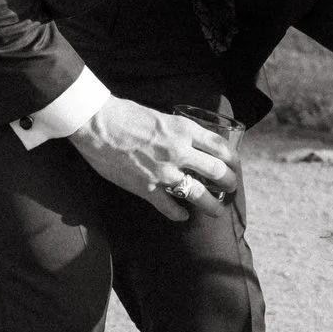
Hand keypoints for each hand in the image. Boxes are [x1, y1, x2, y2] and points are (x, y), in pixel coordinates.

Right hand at [72, 98, 237, 217]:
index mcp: (185, 130)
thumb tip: (191, 144)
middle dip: (228, 183)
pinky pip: (169, 207)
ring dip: (212, 205)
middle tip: (230, 188)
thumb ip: (179, 132)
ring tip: (217, 210)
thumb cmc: (127, 115)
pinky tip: (183, 216)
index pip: (221, 147)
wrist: (99, 124)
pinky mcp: (146, 188)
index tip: (234, 166)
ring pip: (199, 193)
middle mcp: (180, 151)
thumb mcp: (163, 117)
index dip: (232, 160)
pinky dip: (178, 214)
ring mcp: (164, 172)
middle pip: (216, 171)